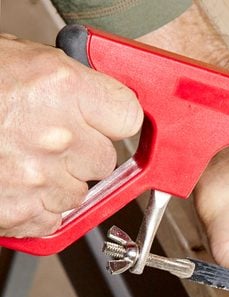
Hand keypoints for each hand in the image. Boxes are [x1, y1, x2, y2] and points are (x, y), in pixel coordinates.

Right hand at [0, 34, 142, 236]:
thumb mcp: (11, 58)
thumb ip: (62, 78)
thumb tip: (93, 95)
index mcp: (59, 87)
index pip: (127, 115)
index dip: (113, 118)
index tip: (104, 119)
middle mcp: (58, 136)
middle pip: (104, 158)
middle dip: (82, 151)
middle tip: (45, 136)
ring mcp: (40, 179)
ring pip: (80, 191)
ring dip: (58, 180)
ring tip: (17, 156)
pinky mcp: (23, 212)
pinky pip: (55, 217)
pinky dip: (39, 207)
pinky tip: (13, 182)